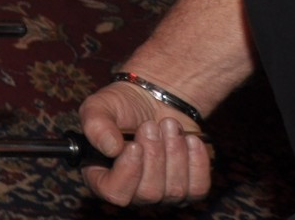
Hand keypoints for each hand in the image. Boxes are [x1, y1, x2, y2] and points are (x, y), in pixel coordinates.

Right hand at [78, 81, 211, 204]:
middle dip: (154, 155)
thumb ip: (96, 125)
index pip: (114, 193)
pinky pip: (198, 187)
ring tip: (169, 124)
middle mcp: (133, 192)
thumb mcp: (99, 106)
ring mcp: (163, 195)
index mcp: (103, 176)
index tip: (134, 145)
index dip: (127, 173)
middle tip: (151, 125)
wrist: (156, 100)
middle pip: (148, 192)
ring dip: (174, 152)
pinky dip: (197, 160)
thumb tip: (110, 148)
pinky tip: (190, 139)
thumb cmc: (122, 106)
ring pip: (175, 190)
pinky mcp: (190, 190)